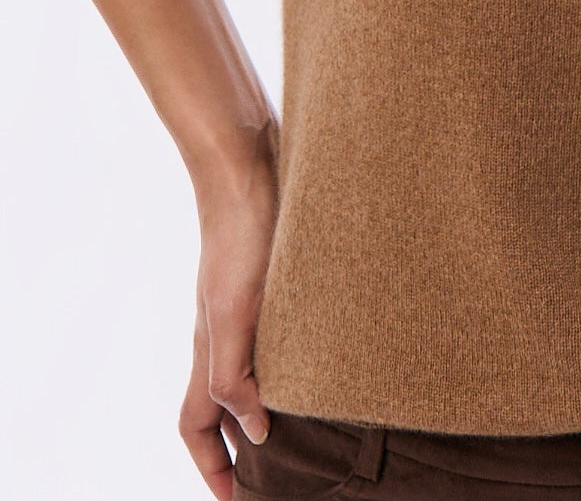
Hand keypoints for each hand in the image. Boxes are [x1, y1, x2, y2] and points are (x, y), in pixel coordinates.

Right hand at [179, 122, 280, 499]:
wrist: (250, 163)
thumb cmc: (239, 234)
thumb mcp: (234, 311)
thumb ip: (234, 374)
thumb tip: (258, 435)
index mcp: (209, 349)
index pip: (195, 426)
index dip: (211, 469)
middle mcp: (226, 333)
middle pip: (223, 406)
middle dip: (245, 448)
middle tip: (284, 478)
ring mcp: (250, 306)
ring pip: (254, 372)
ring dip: (276, 405)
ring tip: (317, 432)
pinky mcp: (277, 280)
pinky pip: (281, 336)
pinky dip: (298, 360)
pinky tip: (333, 359)